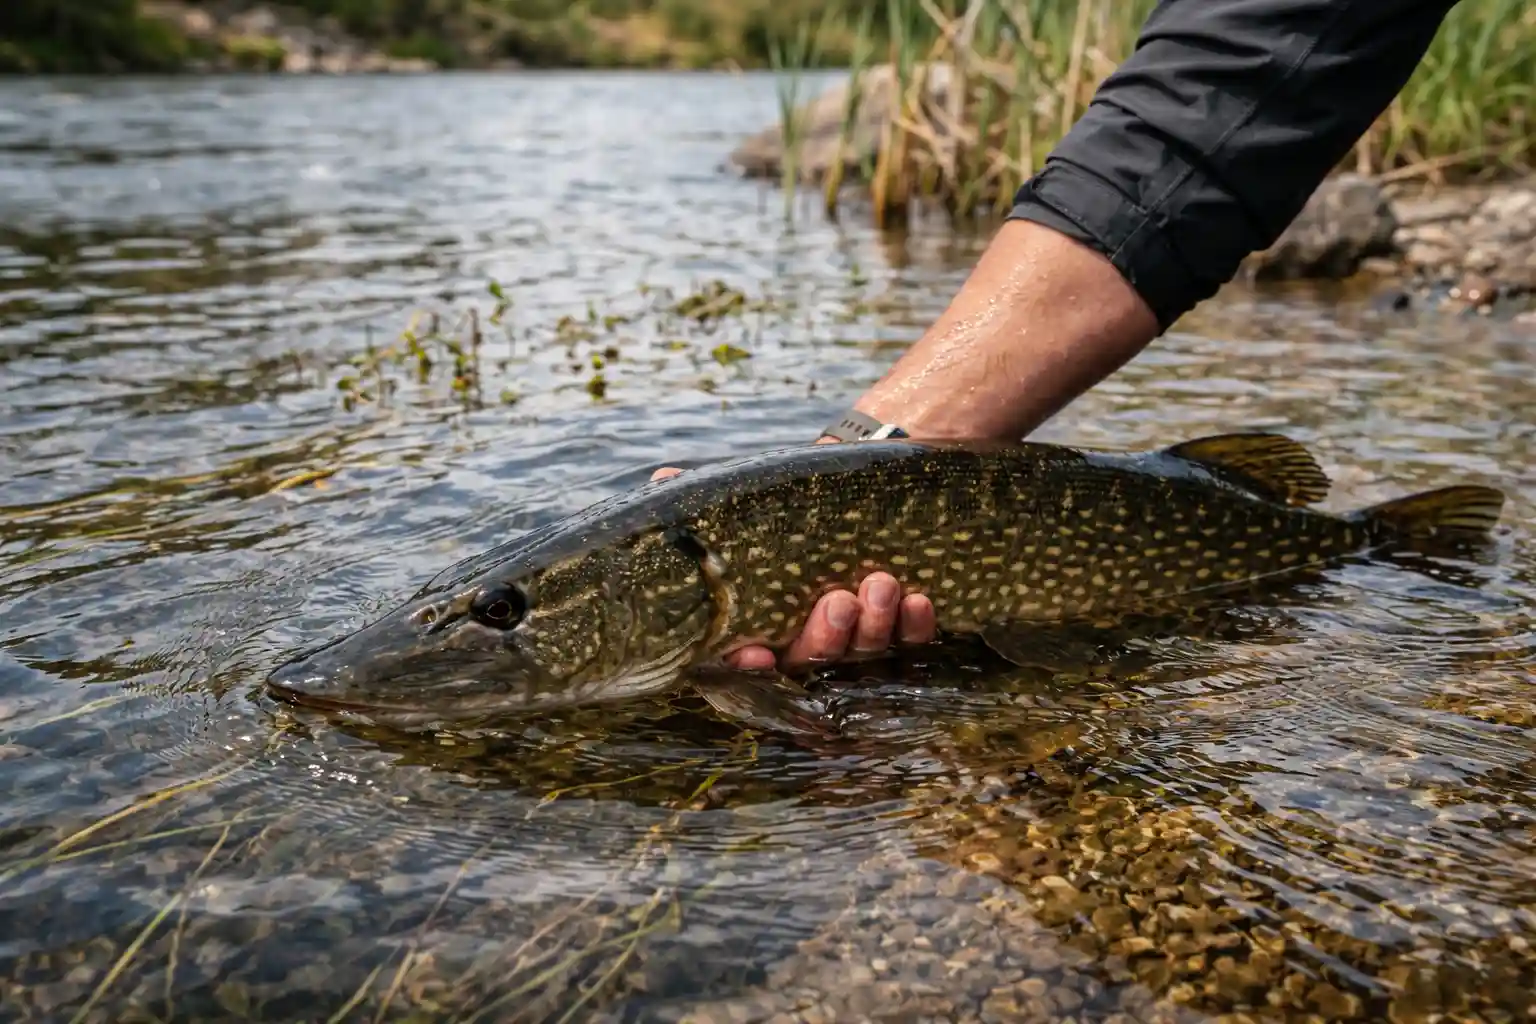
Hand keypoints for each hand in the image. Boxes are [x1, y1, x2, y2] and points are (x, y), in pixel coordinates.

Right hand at [650, 466, 937, 669]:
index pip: (746, 662)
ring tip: (879, 584)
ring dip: (873, 625)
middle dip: (826, 637)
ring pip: (864, 652)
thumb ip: (704, 498)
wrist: (848, 491)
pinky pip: (910, 640)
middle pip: (814, 661)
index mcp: (758, 625)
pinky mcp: (899, 626)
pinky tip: (918, 598)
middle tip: (838, 602)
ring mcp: (855, 639)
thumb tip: (664, 481)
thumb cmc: (783, 506)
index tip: (756, 654)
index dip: (749, 668)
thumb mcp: (743, 501)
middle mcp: (805, 642)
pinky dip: (916, 624)